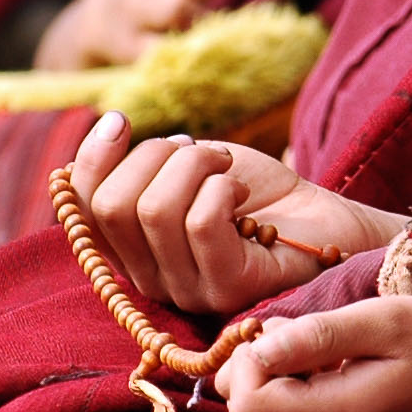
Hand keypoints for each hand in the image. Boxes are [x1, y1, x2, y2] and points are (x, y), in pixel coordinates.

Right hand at [67, 116, 394, 316]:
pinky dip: (222, 188)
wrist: (331, 225)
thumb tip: (106, 127)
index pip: (80, 210)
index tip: (122, 120)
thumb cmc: (260, 197)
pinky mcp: (229, 288)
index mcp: (132, 251)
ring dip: (197, 166)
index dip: (91, 158)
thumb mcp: (194, 167)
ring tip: (228, 169)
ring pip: (155, 210)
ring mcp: (188, 291)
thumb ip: (145, 161)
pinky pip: (200, 224)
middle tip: (202, 152)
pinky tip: (244, 194)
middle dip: (154, 156)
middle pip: (112, 207)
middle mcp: (150, 280)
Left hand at [214, 295, 411, 411]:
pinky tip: (316, 363)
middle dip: (254, 367)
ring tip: (310, 344)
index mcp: (340, 411)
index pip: (248, 408)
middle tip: (294, 330)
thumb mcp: (386, 319)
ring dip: (270, 375)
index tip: (280, 330)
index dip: (248, 364)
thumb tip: (258, 348)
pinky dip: (286, 386)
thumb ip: (322, 335)